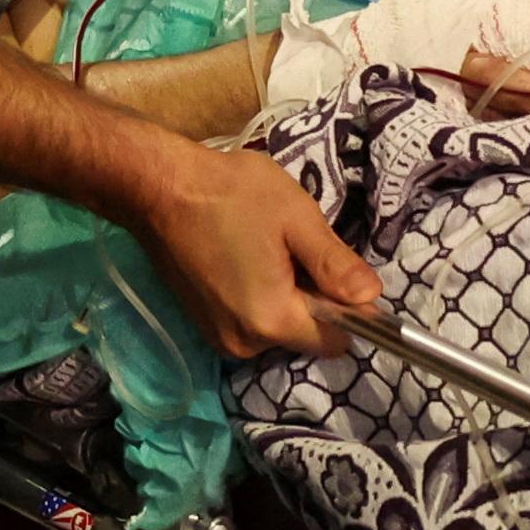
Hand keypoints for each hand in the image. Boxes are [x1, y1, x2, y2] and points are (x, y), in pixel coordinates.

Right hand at [121, 139, 379, 358]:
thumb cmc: (231, 194)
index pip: (337, 341)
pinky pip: (251, 322)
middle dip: (313, 299)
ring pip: (278, 328)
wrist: (158, 187)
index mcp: (272, 320)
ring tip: (265, 248)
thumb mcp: (297, 218)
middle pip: (306, 335)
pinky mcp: (203, 325)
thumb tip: (372, 297)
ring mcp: (219, 337)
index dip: (349, 311)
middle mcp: (244, 343)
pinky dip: (258, 297)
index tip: (336, 270)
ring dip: (284, 296)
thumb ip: (336, 264)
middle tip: (294, 248)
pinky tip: (245, 258)